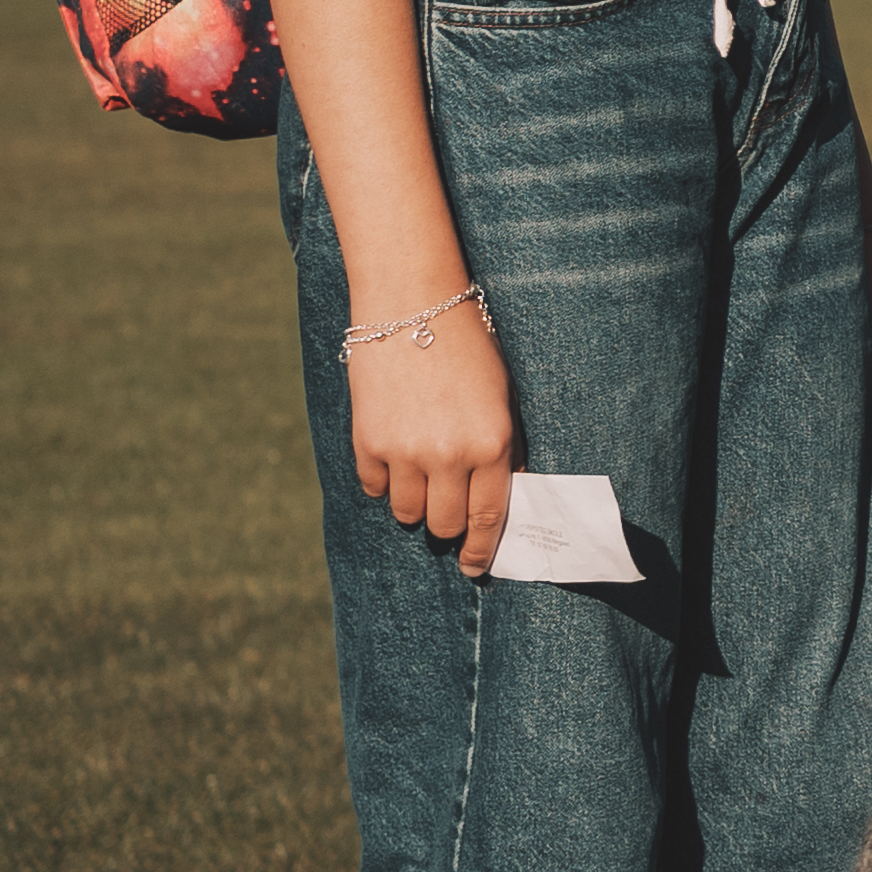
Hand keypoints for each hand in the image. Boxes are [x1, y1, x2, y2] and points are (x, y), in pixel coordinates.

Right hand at [351, 304, 517, 570]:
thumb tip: (501, 497)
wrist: (412, 304)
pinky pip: (375, 488)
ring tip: (419, 479)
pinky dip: (384, 482)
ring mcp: (405, 452)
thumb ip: (502, 450)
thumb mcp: (502, 398)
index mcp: (493, 445)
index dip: (481, 551)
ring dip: (415, 505)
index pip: (488, 519)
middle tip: (445, 510)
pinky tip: (392, 455)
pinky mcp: (368, 442)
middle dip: (447, 525)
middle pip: (446, 524)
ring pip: (408, 513)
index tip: (475, 567)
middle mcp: (450, 456)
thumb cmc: (467, 347)